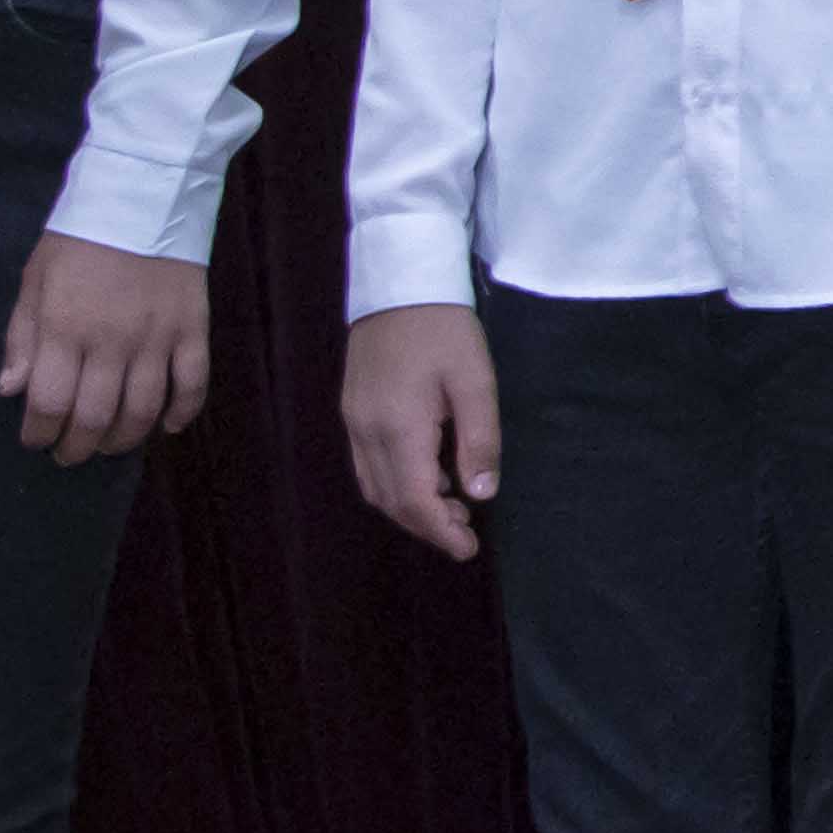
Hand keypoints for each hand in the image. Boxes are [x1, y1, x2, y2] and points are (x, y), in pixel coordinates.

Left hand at [0, 233, 211, 463]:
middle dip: (77, 446)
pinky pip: (193, 384)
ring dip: (123, 438)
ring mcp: (158, 338)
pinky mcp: (193, 329)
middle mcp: (112, 341)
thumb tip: (11, 390)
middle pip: (95, 417)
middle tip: (68, 453)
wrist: (142, 195)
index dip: (39, 432)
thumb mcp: (35, 280)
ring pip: (143, 410)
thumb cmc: (78, 239)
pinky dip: (181, 413)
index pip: (49, 402)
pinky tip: (166, 426)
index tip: (34, 439)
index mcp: (65, 327)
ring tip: (109, 444)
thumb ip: (23, 338)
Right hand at [341, 302, 501, 561]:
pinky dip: (395, 481)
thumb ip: (479, 440)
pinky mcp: (352, 408)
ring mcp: (352, 420)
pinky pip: (367, 463)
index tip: (468, 549)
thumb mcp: (475, 382)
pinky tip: (428, 472)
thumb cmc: (445, 329)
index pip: (413, 500)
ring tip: (453, 505)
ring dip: (409, 505)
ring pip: (374, 485)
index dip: (440, 531)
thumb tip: (481, 494)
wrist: (400, 282)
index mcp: (397, 427)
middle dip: (426, 524)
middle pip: (389, 500)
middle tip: (465, 531)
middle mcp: (365, 430)